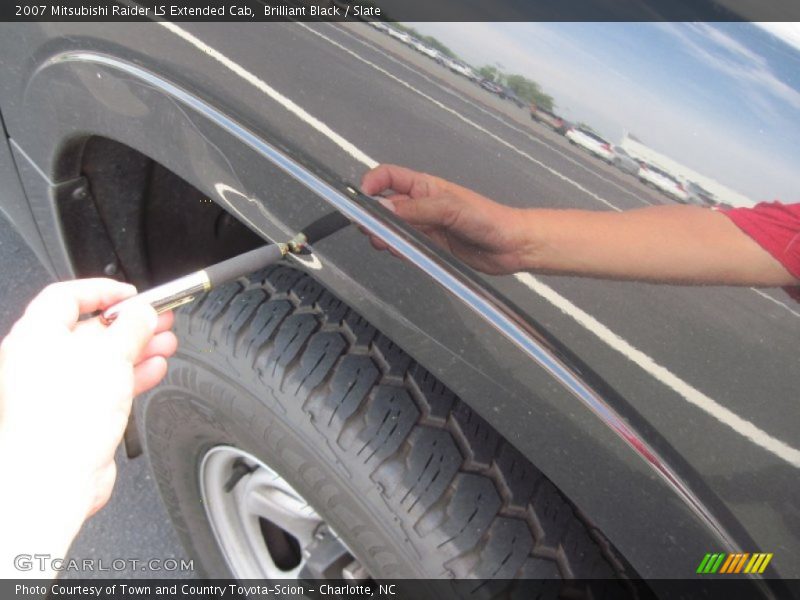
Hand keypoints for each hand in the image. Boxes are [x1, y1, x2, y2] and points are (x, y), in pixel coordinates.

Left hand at [0, 279, 176, 573]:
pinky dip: (131, 375)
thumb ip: (132, 327)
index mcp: (35, 337)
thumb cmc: (63, 418)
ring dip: (137, 349)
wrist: (54, 478)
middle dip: (130, 324)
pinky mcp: (72, 415)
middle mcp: (39, 361)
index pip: (67, 297)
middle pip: (90, 329)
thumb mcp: (111, 355)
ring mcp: (56, 390)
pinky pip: (105, 386)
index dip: (103, 291)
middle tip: (160, 319)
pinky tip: (153, 371)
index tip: (133, 294)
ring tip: (165, 343)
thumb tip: (143, 312)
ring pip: (101, 360)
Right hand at [361, 164, 532, 274]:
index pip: (388, 177)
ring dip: (383, 235)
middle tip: (369, 231)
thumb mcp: (449, 209)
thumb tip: (381, 208)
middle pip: (385, 206)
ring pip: (393, 228)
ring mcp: (425, 227)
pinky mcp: (431, 247)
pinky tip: (396, 252)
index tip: (361, 201)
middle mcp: (421, 205)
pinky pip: (406, 246)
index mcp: (425, 187)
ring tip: (382, 244)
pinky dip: (397, 249)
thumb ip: (415, 209)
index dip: (371, 184)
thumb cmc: (486, 219)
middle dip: (373, 216)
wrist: (512, 246)